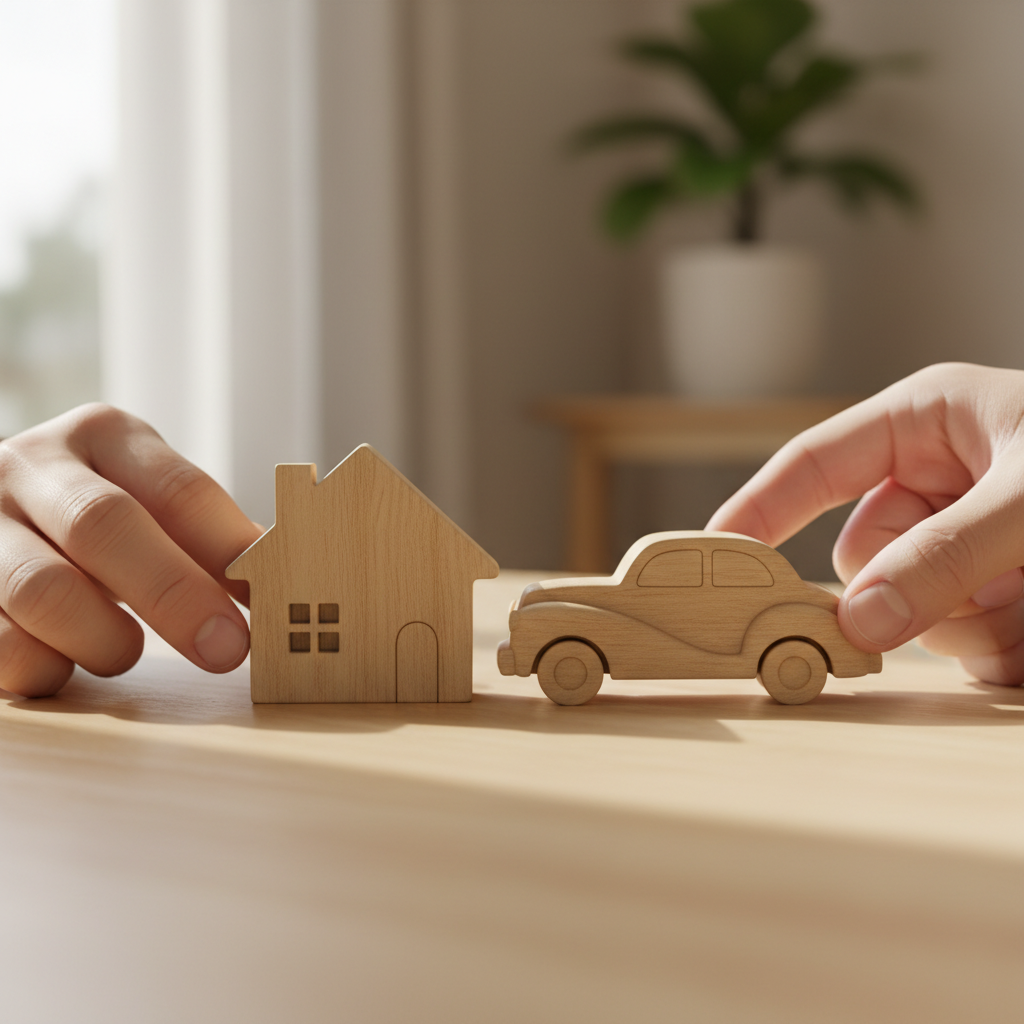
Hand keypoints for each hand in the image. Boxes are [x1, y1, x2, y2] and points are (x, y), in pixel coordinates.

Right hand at [0, 404, 261, 696]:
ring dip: (104, 638)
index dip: (231, 551)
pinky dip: (44, 667)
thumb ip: (208, 540)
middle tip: (227, 649)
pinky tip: (64, 666)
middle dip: (175, 595)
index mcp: (103, 436)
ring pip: (43, 589)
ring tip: (126, 654)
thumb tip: (283, 587)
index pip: (180, 490)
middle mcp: (31, 466)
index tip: (275, 600)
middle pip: (106, 526)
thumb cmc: (96, 513)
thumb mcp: (148, 500)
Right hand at [707, 363, 1023, 684]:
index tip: (712, 551)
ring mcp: (960, 540)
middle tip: (994, 583)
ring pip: (907, 609)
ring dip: (971, 623)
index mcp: (923, 423)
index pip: (813, 464)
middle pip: (864, 558)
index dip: (760, 507)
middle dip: (916, 588)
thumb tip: (861, 621)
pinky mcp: (992, 590)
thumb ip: (945, 553)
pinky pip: (960, 642)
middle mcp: (934, 482)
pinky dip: (997, 647)